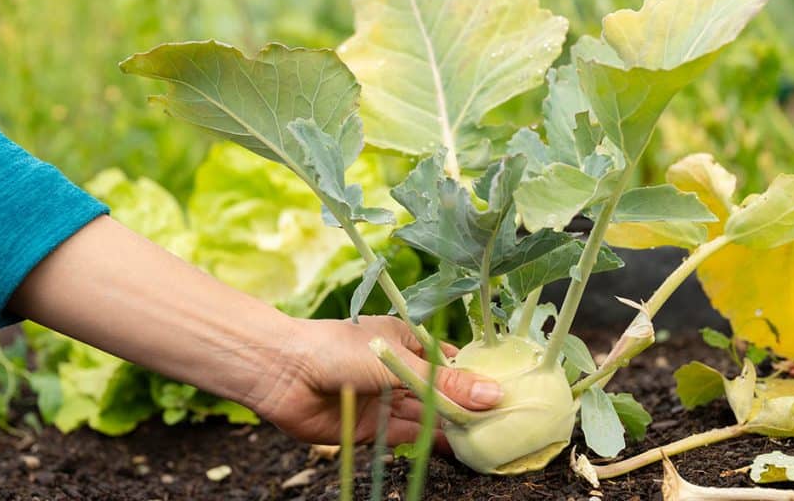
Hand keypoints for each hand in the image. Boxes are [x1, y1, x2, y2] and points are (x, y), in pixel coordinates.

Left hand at [252, 315, 501, 446]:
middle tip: (505, 424)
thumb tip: (494, 395)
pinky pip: (408, 437)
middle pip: (443, 393)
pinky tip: (458, 451)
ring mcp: (386, 400)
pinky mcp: (372, 430)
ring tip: (488, 441)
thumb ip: (446, 385)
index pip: (452, 362)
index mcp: (407, 342)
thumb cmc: (339, 349)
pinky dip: (431, 444)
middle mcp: (399, 371)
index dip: (478, 377)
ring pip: (429, 417)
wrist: (283, 372)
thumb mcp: (400, 362)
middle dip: (470, 408)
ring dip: (454, 429)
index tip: (510, 393)